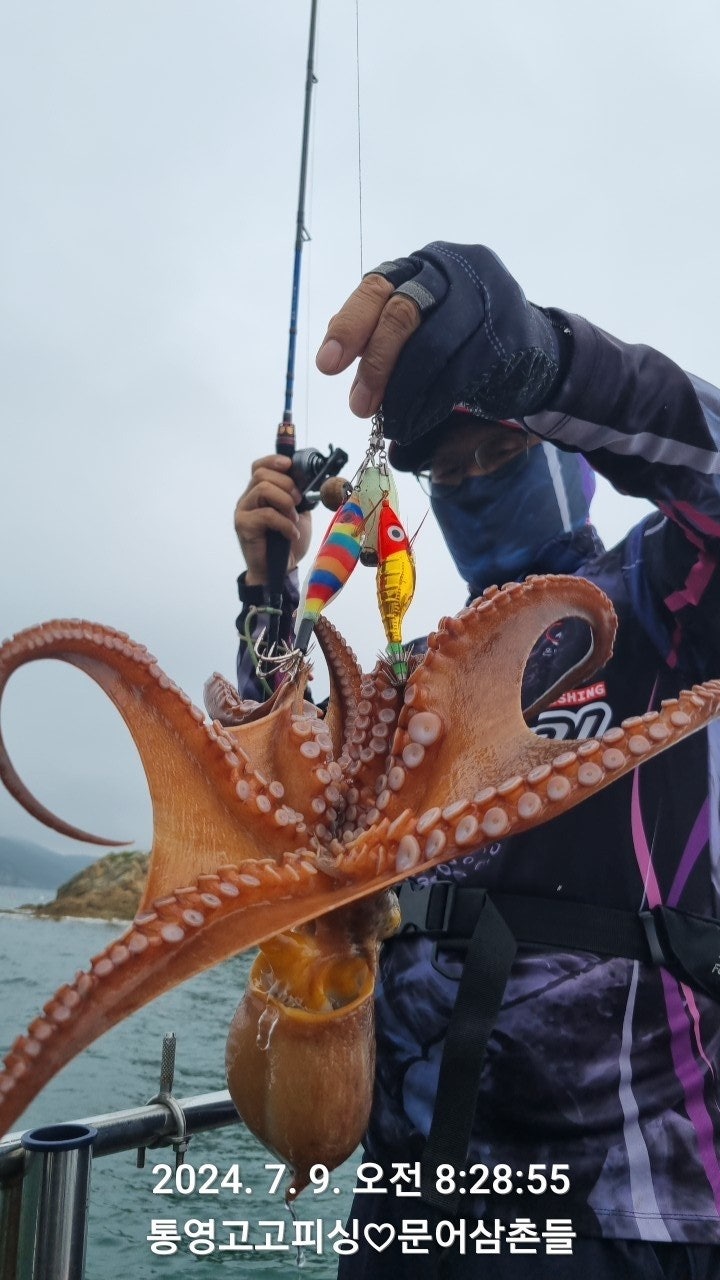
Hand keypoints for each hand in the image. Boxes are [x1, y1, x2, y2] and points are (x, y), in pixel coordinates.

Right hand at [234, 455, 312, 584]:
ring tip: (293, 518)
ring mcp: (243, 511)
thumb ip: (298, 496)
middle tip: (298, 501)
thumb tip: (310, 480)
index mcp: (259, 493)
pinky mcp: (243, 526)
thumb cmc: (288, 543)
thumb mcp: (298, 514)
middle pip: (262, 474)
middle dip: (286, 484)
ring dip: (284, 502)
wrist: (280, 570)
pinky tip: (292, 533)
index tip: (289, 465)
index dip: (273, 461)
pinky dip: (284, 523)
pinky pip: (265, 514)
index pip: (259, 466)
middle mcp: (248, 499)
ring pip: (262, 489)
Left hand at [316, 242, 563, 445]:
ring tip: (390, 423)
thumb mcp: (420, 324)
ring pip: (430, 348)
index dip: (350, 326)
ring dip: (403, 394)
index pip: (377, 289)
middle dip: (376, 366)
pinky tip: (417, 420)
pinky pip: (459, 373)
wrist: (536, 352)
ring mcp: (486, 298)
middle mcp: (453, 272)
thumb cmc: (463, 340)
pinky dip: (432, 403)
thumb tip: (333, 355)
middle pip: (401, 314)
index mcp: (422, 266)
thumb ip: (381, 330)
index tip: (327, 365)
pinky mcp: (508, 333)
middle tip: (358, 407)